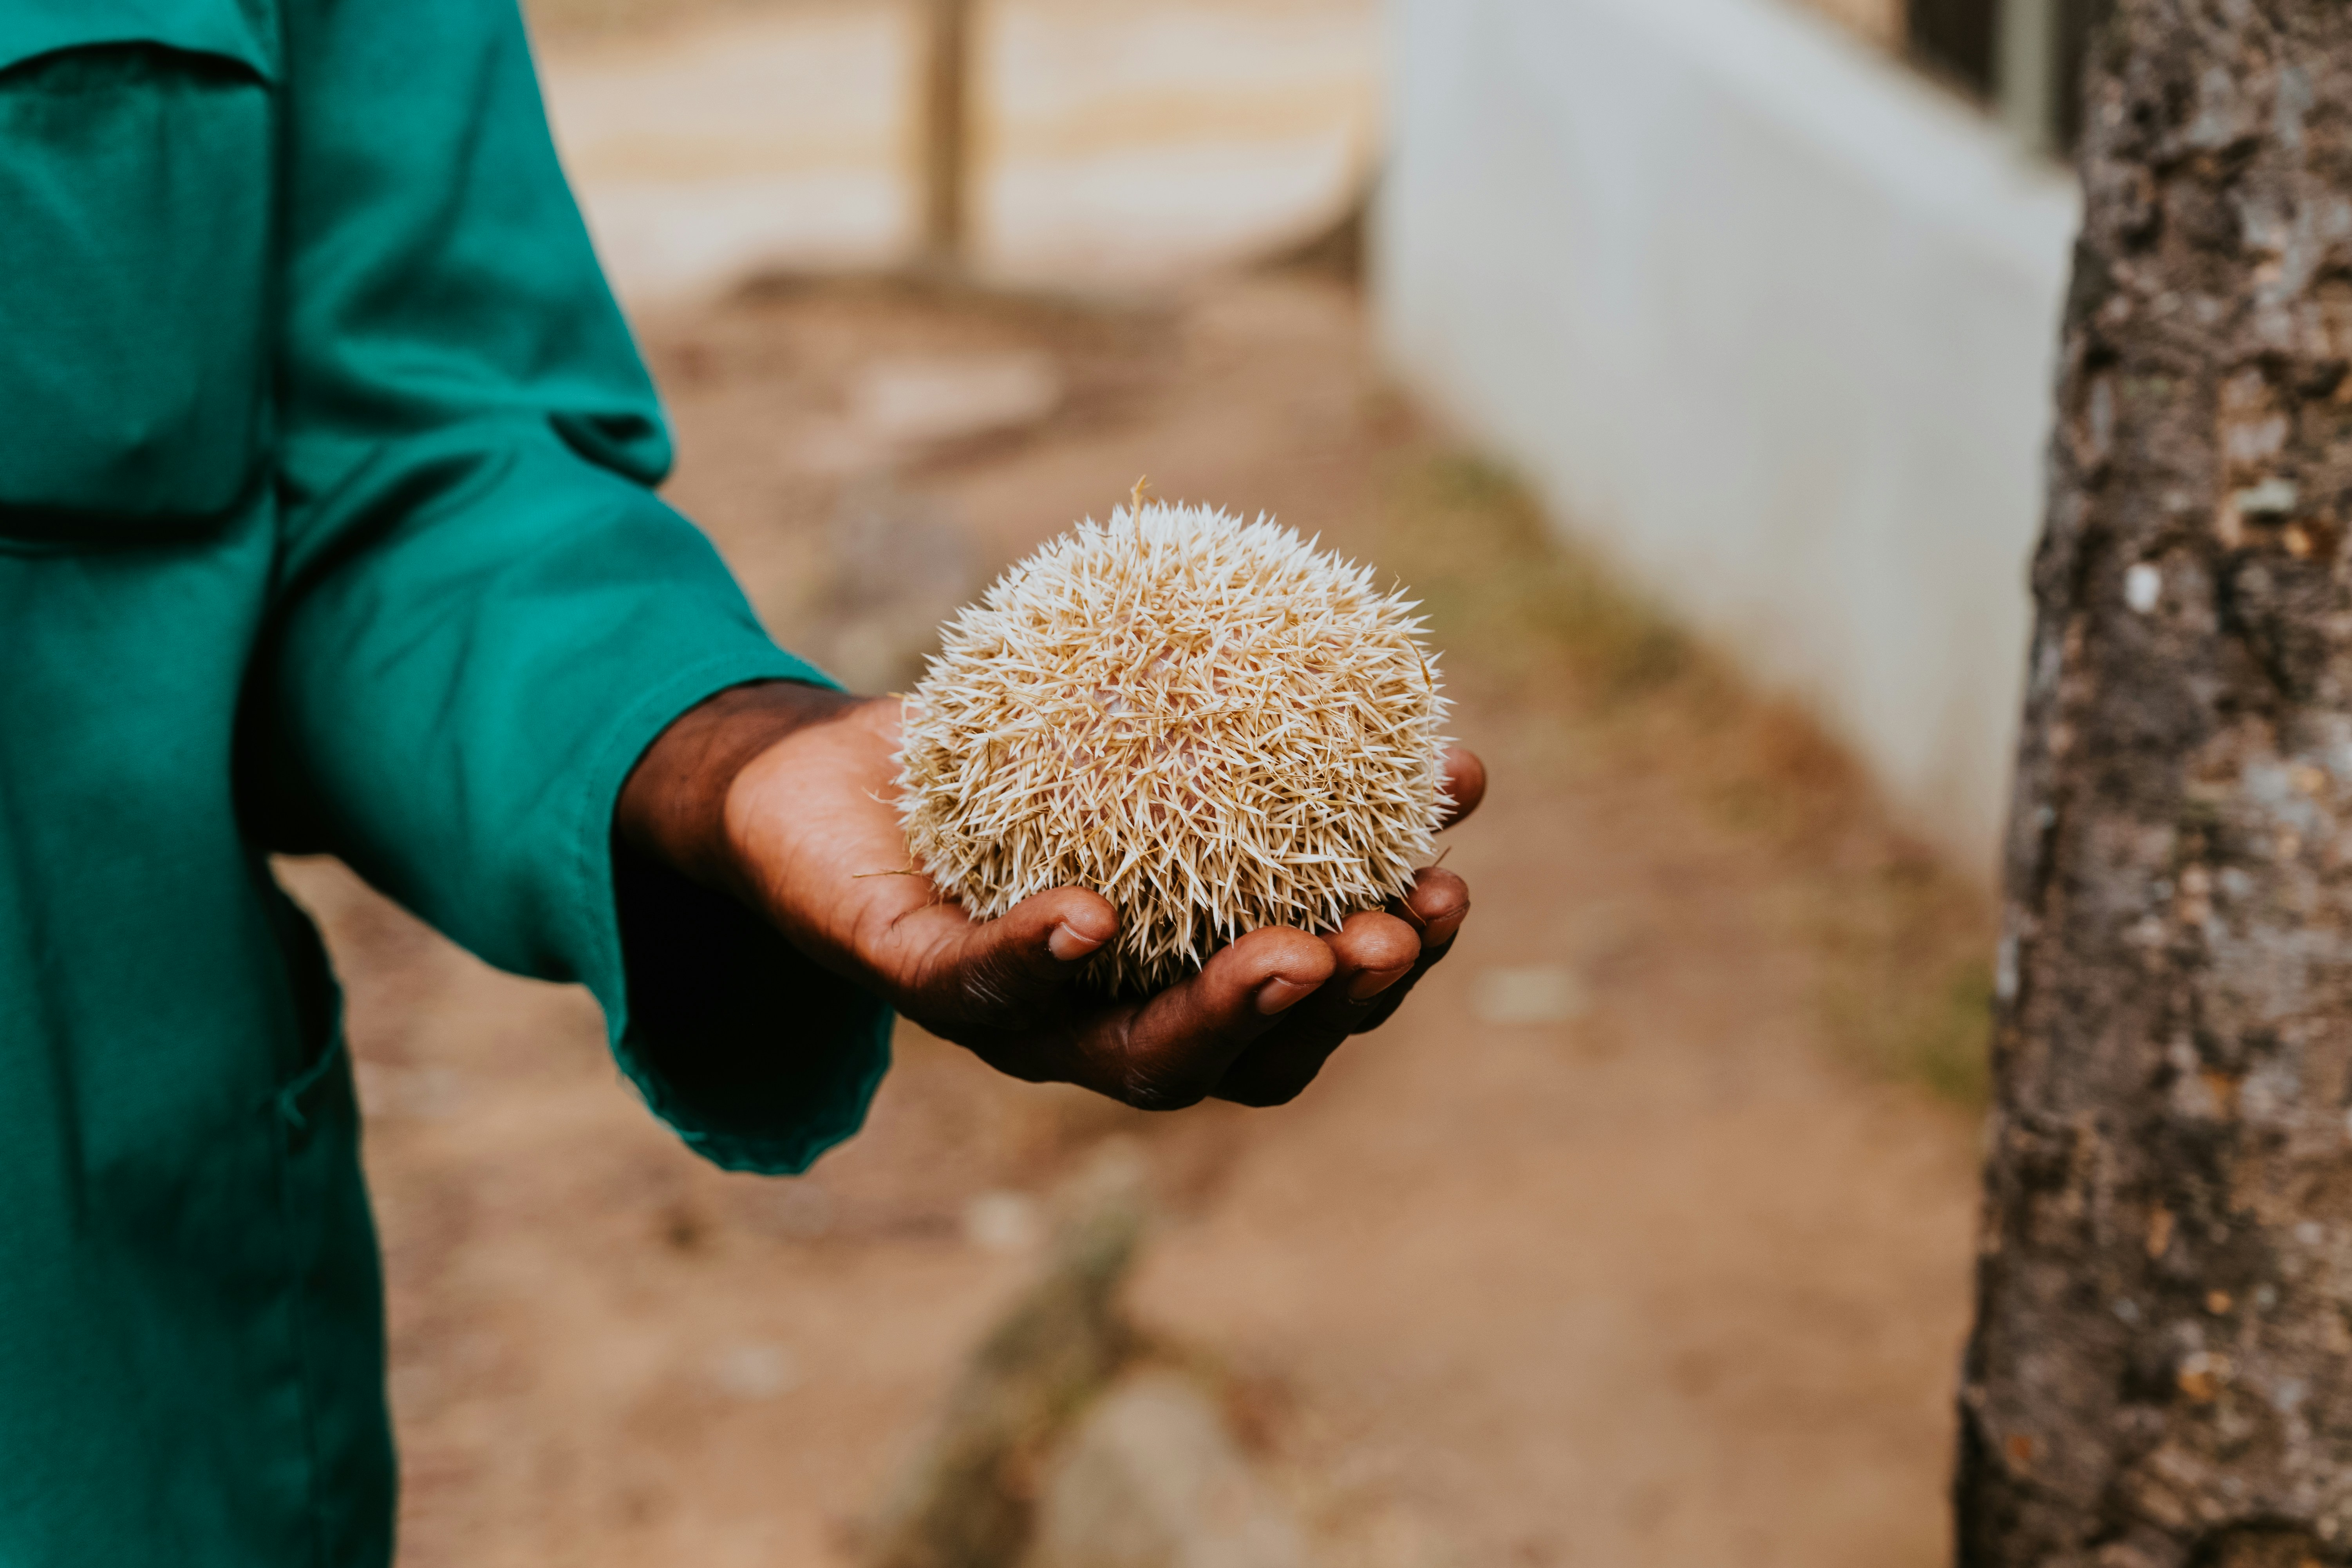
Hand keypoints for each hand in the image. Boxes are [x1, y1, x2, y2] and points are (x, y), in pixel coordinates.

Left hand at [617, 682, 1484, 1108]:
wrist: (812, 780)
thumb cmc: (994, 765)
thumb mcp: (1143, 749)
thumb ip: (1261, 759)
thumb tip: (1441, 740)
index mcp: (1162, 978)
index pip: (1295, 1008)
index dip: (1380, 970)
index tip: (1449, 885)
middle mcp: (1093, 1022)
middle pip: (1231, 1063)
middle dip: (1326, 1012)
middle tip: (1393, 936)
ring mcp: (1003, 1017)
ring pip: (1122, 1056)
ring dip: (1218, 1013)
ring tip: (1295, 947)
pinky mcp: (904, 974)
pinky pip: (973, 984)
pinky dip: (1033, 957)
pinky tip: (1090, 917)